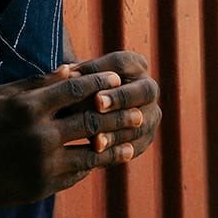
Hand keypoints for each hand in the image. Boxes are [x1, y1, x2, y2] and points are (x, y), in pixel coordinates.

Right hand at [0, 63, 134, 206]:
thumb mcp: (3, 95)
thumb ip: (39, 84)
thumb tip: (73, 69)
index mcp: (30, 106)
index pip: (77, 89)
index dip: (101, 83)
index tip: (118, 80)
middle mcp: (39, 135)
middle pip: (92, 120)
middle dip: (119, 115)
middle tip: (139, 112)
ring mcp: (42, 164)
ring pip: (91, 152)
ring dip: (114, 146)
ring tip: (131, 142)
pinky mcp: (41, 187)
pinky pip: (76, 174)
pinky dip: (91, 165)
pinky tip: (102, 160)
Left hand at [70, 50, 160, 164]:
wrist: (78, 115)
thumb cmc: (70, 91)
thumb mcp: (66, 82)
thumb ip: (66, 77)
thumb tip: (65, 71)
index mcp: (133, 65)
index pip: (121, 63)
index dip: (99, 69)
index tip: (74, 77)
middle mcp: (147, 87)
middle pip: (144, 90)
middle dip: (121, 97)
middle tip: (98, 103)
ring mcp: (151, 113)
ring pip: (143, 122)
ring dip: (120, 130)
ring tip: (96, 140)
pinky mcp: (145, 137)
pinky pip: (137, 145)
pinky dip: (119, 151)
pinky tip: (100, 155)